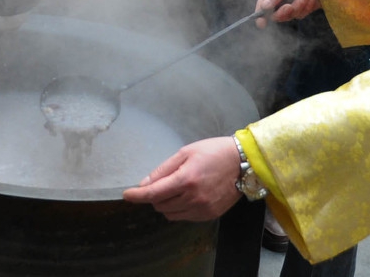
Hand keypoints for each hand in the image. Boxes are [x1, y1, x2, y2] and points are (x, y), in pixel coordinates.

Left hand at [122, 137, 242, 220]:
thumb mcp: (185, 152)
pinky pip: (184, 217)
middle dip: (154, 195)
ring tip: (176, 188)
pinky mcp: (209, 215)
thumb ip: (163, 169)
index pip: (153, 193)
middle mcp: (193, 198)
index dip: (137, 195)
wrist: (243, 163)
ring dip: (166, 203)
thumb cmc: (213, 152)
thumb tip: (145, 183)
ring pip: (170, 214)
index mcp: (185, 180)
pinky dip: (179, 209)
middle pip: (159, 205)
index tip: (127, 195)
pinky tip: (187, 195)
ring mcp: (202, 209)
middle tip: (163, 181)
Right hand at [255, 0, 319, 28]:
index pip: (263, 1)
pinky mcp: (304, 8)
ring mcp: (293, 2)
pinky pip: (301, 14)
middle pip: (275, 13)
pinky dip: (307, 7)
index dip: (260, 13)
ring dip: (299, 6)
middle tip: (290, 7)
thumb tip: (263, 7)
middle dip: (283, 11)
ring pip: (290, 15)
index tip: (261, 23)